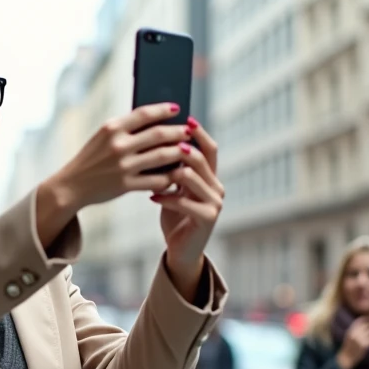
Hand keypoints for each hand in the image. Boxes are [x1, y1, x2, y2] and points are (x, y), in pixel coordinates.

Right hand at [34, 103, 190, 248]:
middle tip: (189, 130)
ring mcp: (123, 166)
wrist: (71, 186)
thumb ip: (125, 128)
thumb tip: (155, 119)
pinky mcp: (126, 185)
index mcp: (111, 128)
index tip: (177, 108)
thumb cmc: (91, 159)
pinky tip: (176, 174)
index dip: (164, 110)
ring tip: (188, 150)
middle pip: (158, 134)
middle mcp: (118, 145)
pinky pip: (156, 180)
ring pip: (162, 156)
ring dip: (179, 152)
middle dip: (178, 131)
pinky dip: (169, 177)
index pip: (144, 113)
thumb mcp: (102, 137)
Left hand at [151, 117, 223, 295]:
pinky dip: (166, 197)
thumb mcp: (174, 189)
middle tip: (160, 143)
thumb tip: (157, 142)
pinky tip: (152, 197)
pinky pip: (184, 201)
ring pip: (193, 177)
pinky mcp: (207, 218)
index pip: (210, 149)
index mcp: (210, 177)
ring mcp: (215, 203)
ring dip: (171, 173)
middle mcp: (217, 187)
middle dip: (180, 149)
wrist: (180, 249)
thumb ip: (173, 170)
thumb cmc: (174, 215)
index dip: (199, 133)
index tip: (184, 119)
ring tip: (152, 172)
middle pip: (201, 159)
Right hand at [335, 318, 368, 368]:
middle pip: (367, 326)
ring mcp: (360, 339)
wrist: (346, 357)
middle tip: (365, 334)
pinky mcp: (365, 345)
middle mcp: (355, 334)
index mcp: (350, 330)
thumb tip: (365, 319)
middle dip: (368, 328)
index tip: (366, 322)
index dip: (365, 321)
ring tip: (365, 340)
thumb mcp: (349, 334)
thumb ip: (356, 328)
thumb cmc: (348, 345)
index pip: (360, 320)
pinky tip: (366, 344)